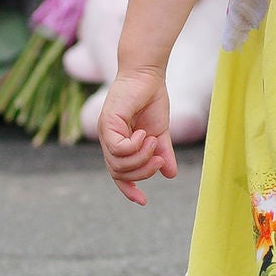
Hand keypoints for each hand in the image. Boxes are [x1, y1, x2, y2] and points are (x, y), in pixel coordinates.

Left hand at [95, 70, 176, 202]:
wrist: (148, 74)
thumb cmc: (151, 99)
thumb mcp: (160, 132)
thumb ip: (163, 153)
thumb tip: (170, 175)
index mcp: (118, 143)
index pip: (118, 174)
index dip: (128, 189)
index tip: (142, 201)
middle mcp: (108, 140)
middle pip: (120, 173)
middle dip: (143, 172)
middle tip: (159, 159)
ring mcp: (105, 131)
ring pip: (119, 164)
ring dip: (141, 158)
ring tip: (153, 141)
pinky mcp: (107, 122)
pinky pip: (120, 149)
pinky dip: (135, 147)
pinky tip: (144, 134)